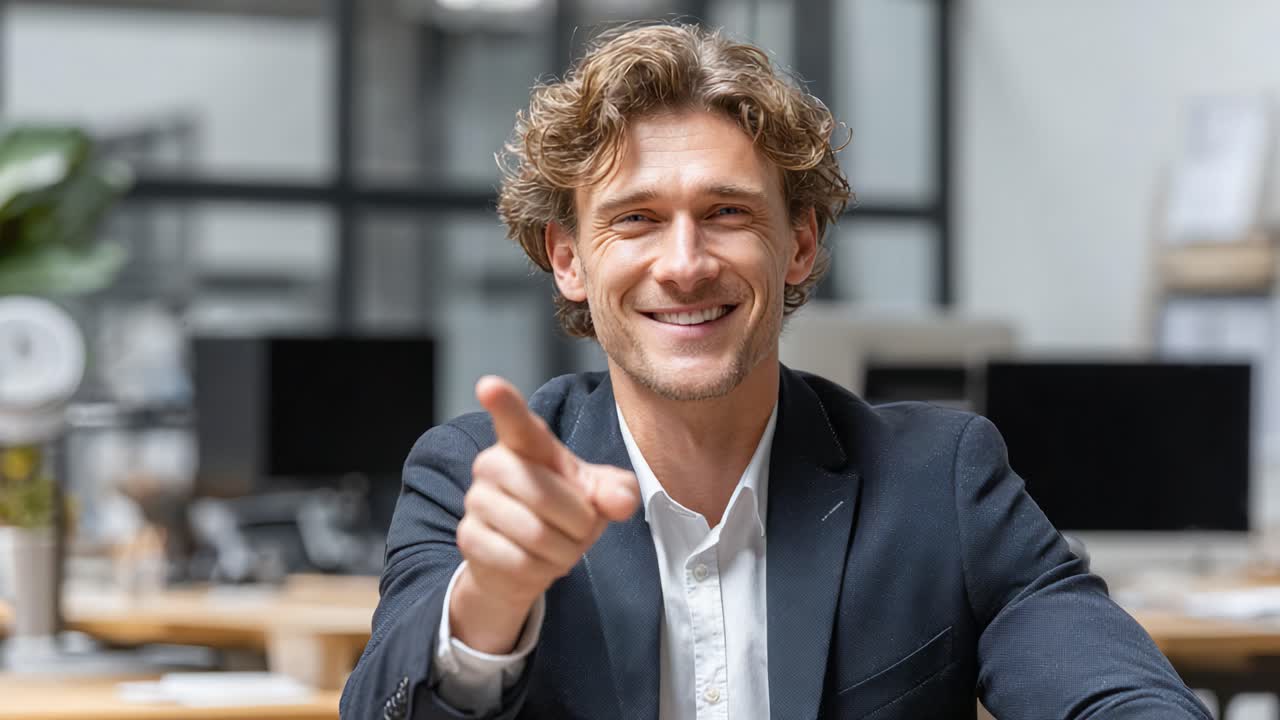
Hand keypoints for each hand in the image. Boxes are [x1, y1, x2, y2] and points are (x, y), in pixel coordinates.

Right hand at [449, 376, 639, 652]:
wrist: (527, 561)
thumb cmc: (565, 514)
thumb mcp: (599, 497)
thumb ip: (617, 491)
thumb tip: (620, 501)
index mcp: (527, 444)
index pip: (515, 422)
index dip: (504, 403)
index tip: (489, 385)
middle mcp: (492, 464)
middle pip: (545, 495)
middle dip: (578, 522)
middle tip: (579, 528)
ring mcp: (476, 501)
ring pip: (536, 534)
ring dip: (563, 550)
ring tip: (558, 546)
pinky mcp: (469, 538)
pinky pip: (520, 561)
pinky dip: (541, 570)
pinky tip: (536, 562)